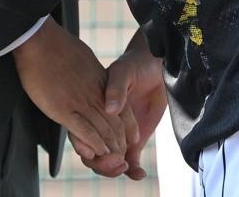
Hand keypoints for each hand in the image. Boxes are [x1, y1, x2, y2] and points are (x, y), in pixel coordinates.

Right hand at [12, 18, 138, 171]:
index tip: (131, 139)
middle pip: (115, 125)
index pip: (122, 110)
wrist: (40, 39)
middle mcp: (95, 93)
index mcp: (101, 81)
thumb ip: (91, 74)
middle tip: (121, 157)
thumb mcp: (84, 58)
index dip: (128, 127)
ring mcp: (80, 102)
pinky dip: (93, 144)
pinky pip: (85, 131)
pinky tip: (96, 152)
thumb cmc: (57, 45)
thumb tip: (92, 80)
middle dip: (120, 143)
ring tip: (113, 160)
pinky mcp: (64, 109)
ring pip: (103, 131)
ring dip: (109, 149)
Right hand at [71, 28, 165, 179]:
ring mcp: (118, 135)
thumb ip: (116, 88)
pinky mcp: (135, 141)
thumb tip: (110, 109)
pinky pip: (130, 161)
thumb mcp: (125, 71)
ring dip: (114, 169)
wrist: (158, 68)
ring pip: (108, 161)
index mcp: (92, 108)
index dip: (82, 144)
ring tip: (127, 167)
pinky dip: (133, 171)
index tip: (93, 151)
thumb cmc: (136, 64)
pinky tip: (139, 173)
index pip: (80, 132)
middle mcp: (102, 124)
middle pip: (92, 152)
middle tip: (117, 162)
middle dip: (100, 163)